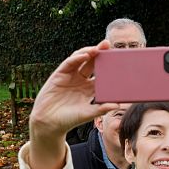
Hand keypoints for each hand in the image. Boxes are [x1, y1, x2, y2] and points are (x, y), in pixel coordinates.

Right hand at [27, 41, 128, 168]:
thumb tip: (118, 105)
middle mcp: (81, 80)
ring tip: (98, 48)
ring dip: (89, 52)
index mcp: (90, 89)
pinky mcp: (59, 75)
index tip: (119, 59)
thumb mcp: (88, 114)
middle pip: (93, 63)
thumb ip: (101, 109)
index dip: (109, 66)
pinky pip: (69, 63)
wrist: (49, 123)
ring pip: (81, 60)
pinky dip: (77, 58)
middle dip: (100, 53)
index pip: (101, 74)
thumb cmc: (69, 120)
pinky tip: (85, 55)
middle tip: (108, 45)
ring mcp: (70, 76)